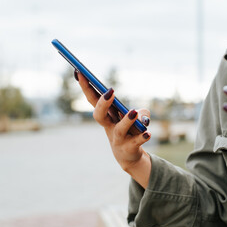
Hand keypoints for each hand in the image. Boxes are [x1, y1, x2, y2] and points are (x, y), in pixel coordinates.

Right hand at [76, 71, 151, 187]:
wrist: (129, 155)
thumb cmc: (129, 130)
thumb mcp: (136, 117)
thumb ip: (142, 112)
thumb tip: (143, 116)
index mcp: (106, 115)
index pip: (93, 99)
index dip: (86, 87)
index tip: (79, 71)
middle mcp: (109, 127)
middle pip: (99, 116)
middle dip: (102, 104)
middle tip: (110, 91)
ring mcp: (118, 139)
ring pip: (119, 130)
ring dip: (126, 121)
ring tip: (133, 112)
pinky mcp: (129, 148)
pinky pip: (135, 142)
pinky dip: (142, 137)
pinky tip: (147, 133)